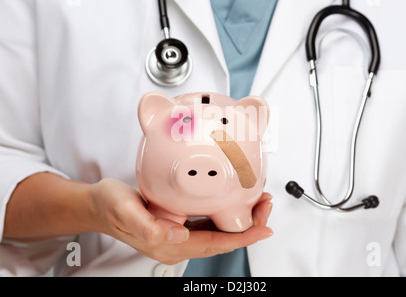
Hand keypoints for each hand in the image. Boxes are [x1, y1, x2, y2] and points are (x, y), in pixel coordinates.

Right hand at [90, 178, 272, 264]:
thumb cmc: (110, 206)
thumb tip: (176, 235)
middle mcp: (177, 244)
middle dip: (250, 226)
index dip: (243, 238)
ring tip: (258, 203)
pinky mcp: (178, 226)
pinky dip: (228, 214)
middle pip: (223, 240)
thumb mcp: (125, 211)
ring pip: (219, 233)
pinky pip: (210, 224)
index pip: (215, 244)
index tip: (263, 228)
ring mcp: (178, 236)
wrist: (99, 205)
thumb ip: (149, 227)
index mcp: (169, 244)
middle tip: (266, 206)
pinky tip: (235, 203)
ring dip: (242, 220)